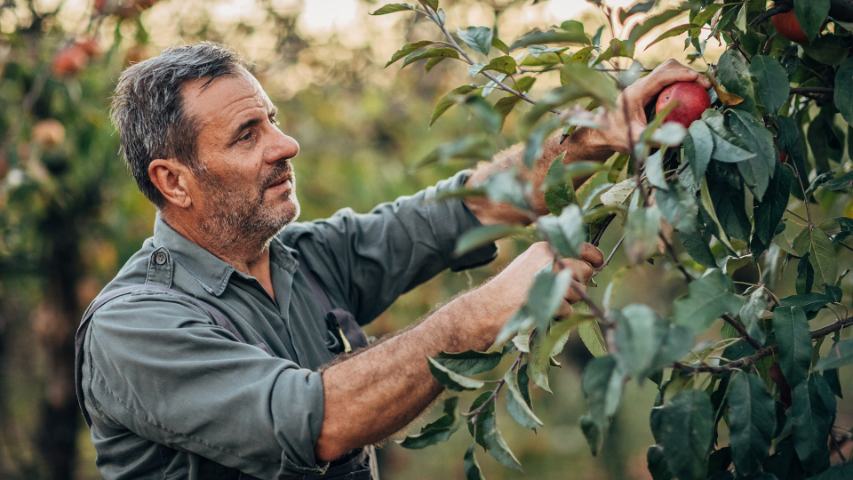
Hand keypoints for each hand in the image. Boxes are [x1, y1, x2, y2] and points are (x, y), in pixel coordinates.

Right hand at [483, 241, 603, 317]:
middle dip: (580, 284)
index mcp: (544, 247)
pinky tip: (539, 312)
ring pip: (579, 292)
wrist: (485, 309)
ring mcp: (550, 278)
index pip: (582, 246)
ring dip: (568, 302)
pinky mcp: (550, 298)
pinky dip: (557, 315)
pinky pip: (569, 310)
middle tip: (561, 292)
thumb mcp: (530, 266)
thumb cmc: (507, 291)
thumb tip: (589, 267)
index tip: (597, 263)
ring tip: (543, 302)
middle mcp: (549, 258)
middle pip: (585, 270)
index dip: (593, 257)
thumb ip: (555, 263)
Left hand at [589, 59, 711, 152]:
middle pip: (668, 67)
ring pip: (668, 71)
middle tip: (706, 86)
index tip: (700, 80)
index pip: (662, 75)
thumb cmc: (615, 136)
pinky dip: (681, 83)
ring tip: (702, 89)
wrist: (599, 133)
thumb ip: (654, 138)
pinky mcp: (647, 91)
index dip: (682, 74)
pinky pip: (667, 81)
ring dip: (686, 76)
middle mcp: (640, 84)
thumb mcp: (635, 140)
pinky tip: (692, 95)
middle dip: (688, 72)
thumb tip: (679, 139)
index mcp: (636, 91)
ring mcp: (643, 86)